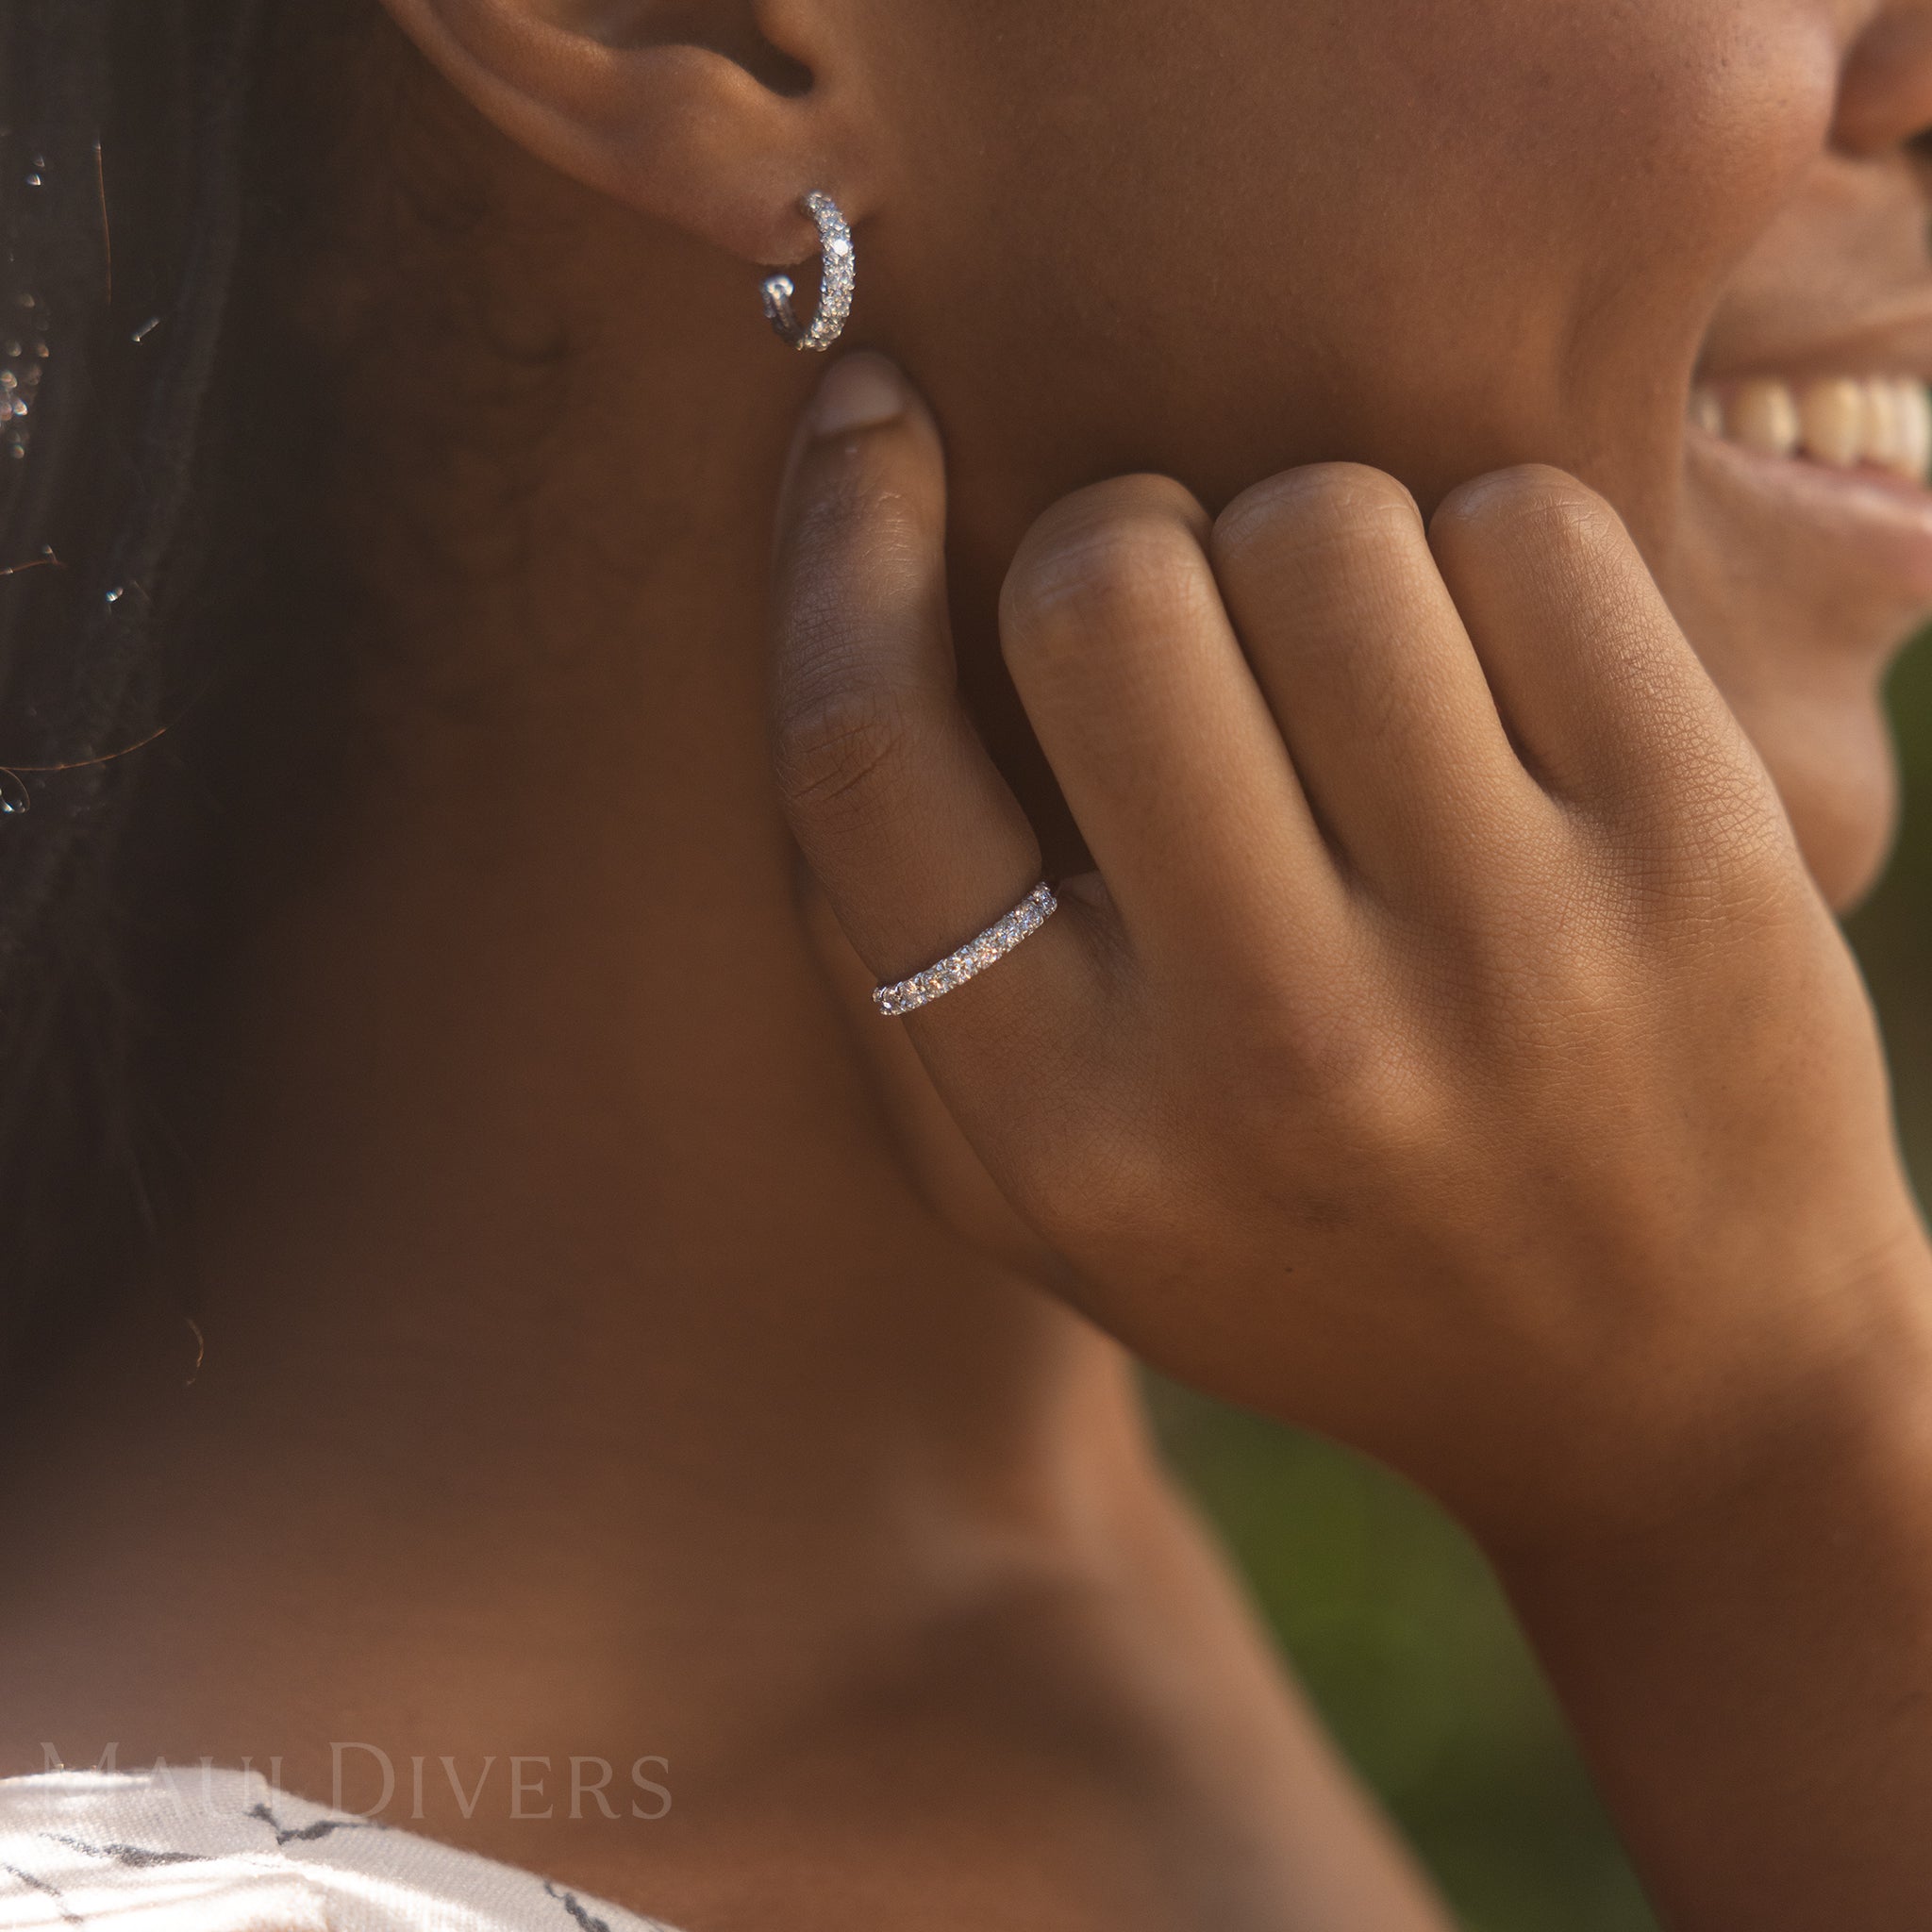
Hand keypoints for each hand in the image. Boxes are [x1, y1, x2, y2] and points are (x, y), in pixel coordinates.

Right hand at [768, 351, 1931, 1551]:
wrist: (1671, 1390)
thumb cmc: (1313, 1266)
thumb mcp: (1048, 1203)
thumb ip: (897, 967)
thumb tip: (840, 616)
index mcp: (1075, 1131)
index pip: (869, 761)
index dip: (836, 544)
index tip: (867, 428)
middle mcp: (1279, 1045)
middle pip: (1098, 586)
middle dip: (1106, 550)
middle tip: (1169, 630)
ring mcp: (1508, 943)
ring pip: (1317, 523)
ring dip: (1296, 546)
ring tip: (1344, 676)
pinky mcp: (1702, 849)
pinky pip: (1526, 529)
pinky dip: (1477, 554)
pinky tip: (1488, 681)